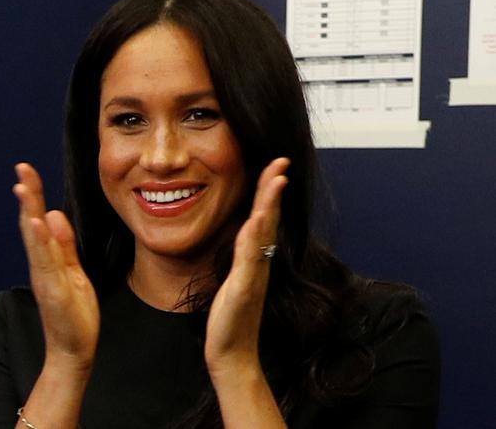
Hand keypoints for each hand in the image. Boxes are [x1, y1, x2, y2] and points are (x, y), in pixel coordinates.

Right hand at [13, 163, 99, 373]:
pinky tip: (38, 223)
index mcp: (46, 259)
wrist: (74, 350)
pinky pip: (47, 262)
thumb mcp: (72, 270)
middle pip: (32, 224)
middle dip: (29, 196)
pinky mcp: (54, 290)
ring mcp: (46, 277)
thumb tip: (54, 214)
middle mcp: (41, 265)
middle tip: (22, 169)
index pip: (38, 220)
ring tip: (24, 188)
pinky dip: (41, 241)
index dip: (33, 196)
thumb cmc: (72, 312)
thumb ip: (63, 245)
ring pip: (35, 240)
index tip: (27, 171)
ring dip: (30, 213)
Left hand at [204, 157, 288, 377]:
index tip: (276, 166)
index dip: (269, 191)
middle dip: (273, 188)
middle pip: (269, 219)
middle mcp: (259, 263)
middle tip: (281, 162)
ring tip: (276, 180)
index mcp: (254, 258)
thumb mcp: (236, 280)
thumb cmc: (232, 317)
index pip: (264, 218)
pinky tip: (257, 220)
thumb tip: (248, 234)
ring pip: (263, 234)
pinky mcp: (245, 289)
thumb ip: (243, 257)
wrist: (232, 352)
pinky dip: (255, 238)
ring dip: (270, 205)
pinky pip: (251, 259)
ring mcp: (254, 274)